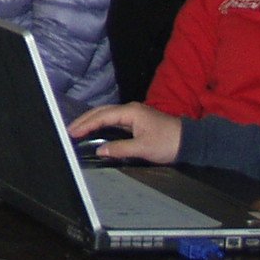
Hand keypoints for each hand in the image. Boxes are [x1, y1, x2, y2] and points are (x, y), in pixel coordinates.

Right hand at [67, 102, 181, 163]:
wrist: (190, 142)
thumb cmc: (167, 143)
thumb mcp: (143, 148)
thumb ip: (119, 148)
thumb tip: (100, 150)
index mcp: (130, 112)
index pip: (102, 116)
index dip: (85, 124)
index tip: (71, 133)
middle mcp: (130, 109)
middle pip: (102, 111)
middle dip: (84, 120)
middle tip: (69, 130)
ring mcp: (134, 114)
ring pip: (107, 114)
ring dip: (92, 121)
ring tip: (78, 129)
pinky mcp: (138, 120)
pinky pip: (114, 119)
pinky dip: (102, 123)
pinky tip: (96, 129)